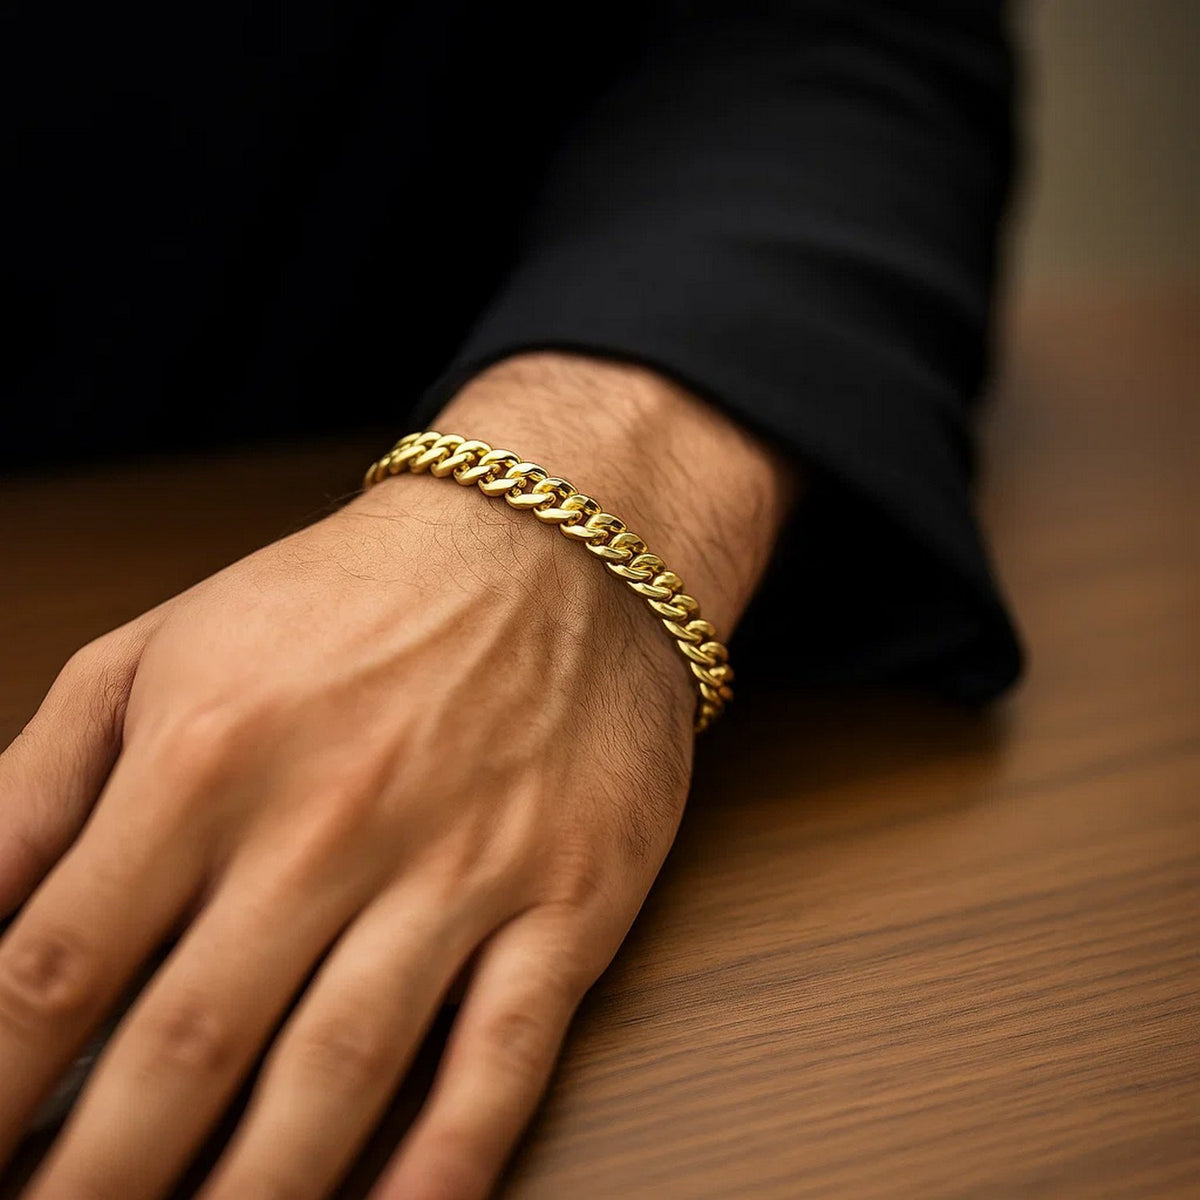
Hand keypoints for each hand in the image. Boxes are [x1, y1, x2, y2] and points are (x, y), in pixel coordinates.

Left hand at [0, 353, 797, 1198]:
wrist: (554, 549)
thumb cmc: (357, 596)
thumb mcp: (165, 647)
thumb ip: (42, 782)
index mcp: (208, 749)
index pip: (54, 966)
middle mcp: (329, 817)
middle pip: (182, 1048)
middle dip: (93, 1181)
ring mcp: (459, 864)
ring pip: (336, 1078)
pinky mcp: (566, 896)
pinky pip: (501, 1059)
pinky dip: (443, 1169)